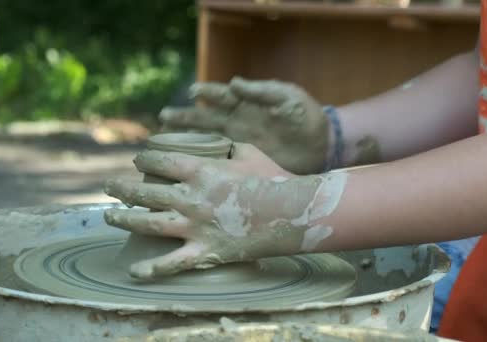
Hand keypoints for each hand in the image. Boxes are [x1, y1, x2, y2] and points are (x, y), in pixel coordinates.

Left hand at [104, 143, 346, 278]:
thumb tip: (220, 143)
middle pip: (145, 193)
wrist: (291, 212)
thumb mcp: (248, 151)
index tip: (137, 160)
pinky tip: (134, 270)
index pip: (159, 161)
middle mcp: (190, 198)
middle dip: (123, 189)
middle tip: (110, 187)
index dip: (144, 159)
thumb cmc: (272, 178)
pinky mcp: (204, 251)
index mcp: (200, 171)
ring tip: (109, 216)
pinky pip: (172, 263)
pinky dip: (152, 269)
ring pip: (148, 224)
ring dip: (124, 220)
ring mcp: (194, 227)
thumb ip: (228, 146)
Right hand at [160, 77, 329, 173]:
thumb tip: (233, 83)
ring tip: (165, 140)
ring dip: (187, 139)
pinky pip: (219, 161)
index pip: (221, 96)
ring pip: (206, 139)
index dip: (206, 93)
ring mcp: (239, 142)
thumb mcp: (287, 98)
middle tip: (164, 117)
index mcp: (246, 103)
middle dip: (185, 117)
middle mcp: (237, 121)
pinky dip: (203, 162)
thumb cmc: (305, 115)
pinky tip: (187, 165)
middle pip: (206, 118)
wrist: (322, 144)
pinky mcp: (244, 161)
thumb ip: (262, 91)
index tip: (191, 92)